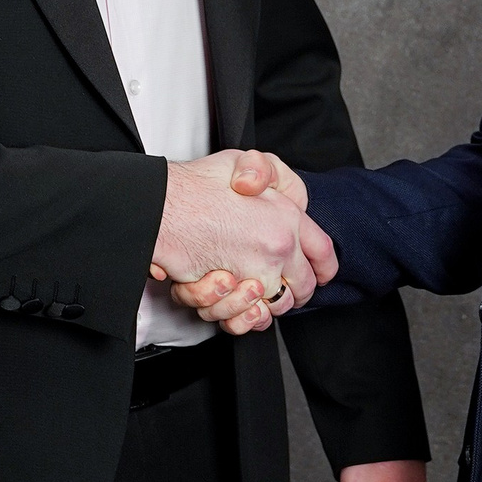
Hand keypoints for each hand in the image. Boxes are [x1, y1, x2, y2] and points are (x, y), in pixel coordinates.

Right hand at [150, 151, 335, 324]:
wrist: (158, 206)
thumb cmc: (195, 185)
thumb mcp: (241, 161)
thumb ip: (267, 171)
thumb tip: (265, 188)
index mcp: (287, 219)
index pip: (324, 252)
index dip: (324, 267)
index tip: (321, 274)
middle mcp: (277, 250)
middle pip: (304, 288)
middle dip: (295, 291)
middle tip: (278, 284)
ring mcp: (254, 275)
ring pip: (275, 308)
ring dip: (262, 303)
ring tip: (244, 285)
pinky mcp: (227, 295)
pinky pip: (245, 321)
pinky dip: (240, 316)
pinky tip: (232, 298)